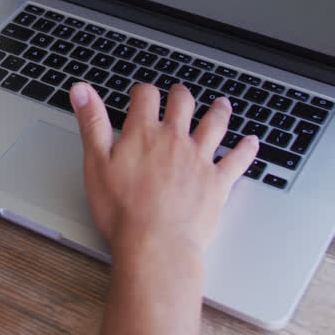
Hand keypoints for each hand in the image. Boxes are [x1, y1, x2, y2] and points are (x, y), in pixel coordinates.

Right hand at [71, 81, 258, 260]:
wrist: (155, 245)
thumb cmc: (122, 212)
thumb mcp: (95, 163)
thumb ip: (92, 123)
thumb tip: (81, 89)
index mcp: (144, 133)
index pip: (146, 96)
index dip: (142, 91)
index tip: (140, 93)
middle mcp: (175, 139)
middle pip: (183, 103)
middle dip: (180, 95)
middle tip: (179, 93)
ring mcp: (200, 159)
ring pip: (215, 124)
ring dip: (219, 111)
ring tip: (221, 104)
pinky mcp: (218, 182)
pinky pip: (238, 160)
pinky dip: (246, 149)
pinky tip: (252, 141)